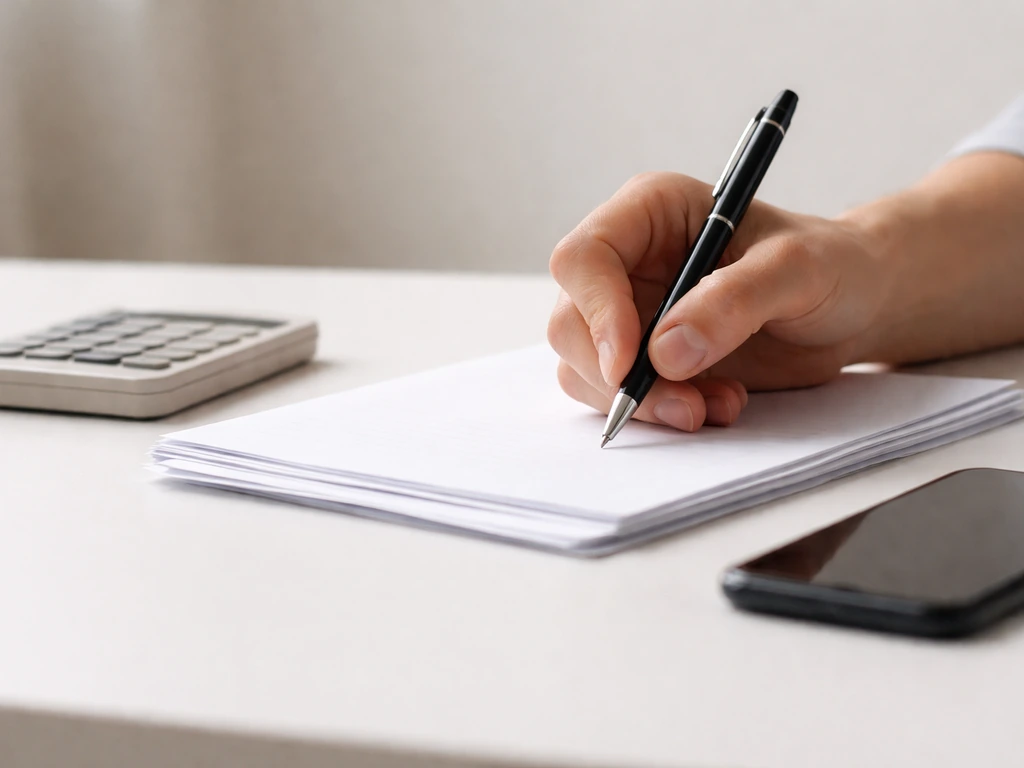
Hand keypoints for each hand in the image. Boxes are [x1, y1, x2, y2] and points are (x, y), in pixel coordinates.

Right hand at [547, 172, 885, 431]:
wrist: (854, 308)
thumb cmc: (832, 266)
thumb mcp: (798, 268)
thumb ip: (734, 300)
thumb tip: (665, 351)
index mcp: (650, 212)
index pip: (584, 258)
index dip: (596, 313)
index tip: (630, 364)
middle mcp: (627, 262)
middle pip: (572, 323)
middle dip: (621, 376)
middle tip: (686, 406)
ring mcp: (628, 313)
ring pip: (585, 368)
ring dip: (644, 402)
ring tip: (718, 404)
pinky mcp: (642, 359)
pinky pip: (615, 396)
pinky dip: (658, 414)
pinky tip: (715, 404)